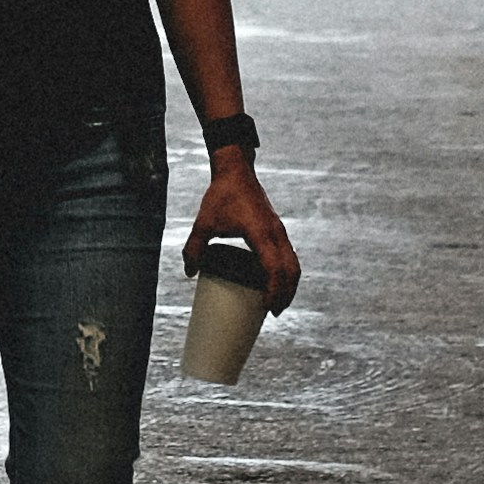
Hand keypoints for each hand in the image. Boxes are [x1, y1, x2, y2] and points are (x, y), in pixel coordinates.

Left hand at [190, 150, 299, 311]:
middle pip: (291, 270)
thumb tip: (189, 272)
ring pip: (294, 262)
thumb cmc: (221, 195)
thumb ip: (194, 247)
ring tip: (277, 301)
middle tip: (273, 311)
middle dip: (286, 293)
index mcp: (261, 234)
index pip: (275, 269)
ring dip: (290, 283)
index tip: (269, 307)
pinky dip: (287, 271)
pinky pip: (289, 254)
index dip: (275, 291)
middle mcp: (275, 233)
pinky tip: (276, 280)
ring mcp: (279, 230)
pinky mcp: (277, 229)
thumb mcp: (203, 223)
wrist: (236, 171)